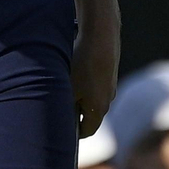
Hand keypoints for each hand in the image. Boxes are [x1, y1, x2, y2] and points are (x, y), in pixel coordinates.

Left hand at [71, 5, 118, 136]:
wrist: (101, 36)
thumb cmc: (82, 64)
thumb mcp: (68, 88)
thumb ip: (64, 106)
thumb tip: (57, 117)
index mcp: (98, 109)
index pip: (87, 130)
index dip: (75, 133)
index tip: (63, 130)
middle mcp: (108, 99)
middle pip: (91, 114)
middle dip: (76, 113)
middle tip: (60, 108)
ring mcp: (111, 85)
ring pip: (93, 96)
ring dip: (81, 95)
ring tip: (66, 85)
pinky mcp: (110, 71)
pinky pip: (96, 82)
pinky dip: (86, 81)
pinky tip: (76, 69)